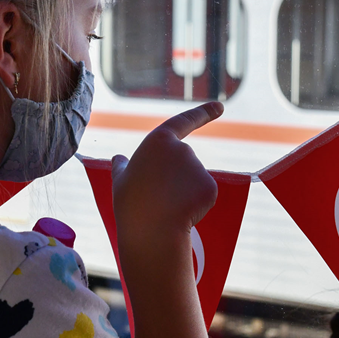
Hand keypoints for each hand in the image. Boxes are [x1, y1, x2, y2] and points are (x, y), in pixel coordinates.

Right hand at [111, 102, 222, 239]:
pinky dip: (195, 204)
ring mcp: (199, 167)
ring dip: (183, 192)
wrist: (152, 230)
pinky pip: (203, 194)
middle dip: (174, 178)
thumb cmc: (131, 203)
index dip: (203, 113)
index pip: (184, 121)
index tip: (219, 107)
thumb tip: (119, 159)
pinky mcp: (211, 187)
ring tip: (165, 206)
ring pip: (193, 180)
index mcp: (159, 141)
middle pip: (183, 161)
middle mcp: (183, 149)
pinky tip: (181, 213)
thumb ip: (122, 167)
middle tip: (156, 197)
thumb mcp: (120, 180)